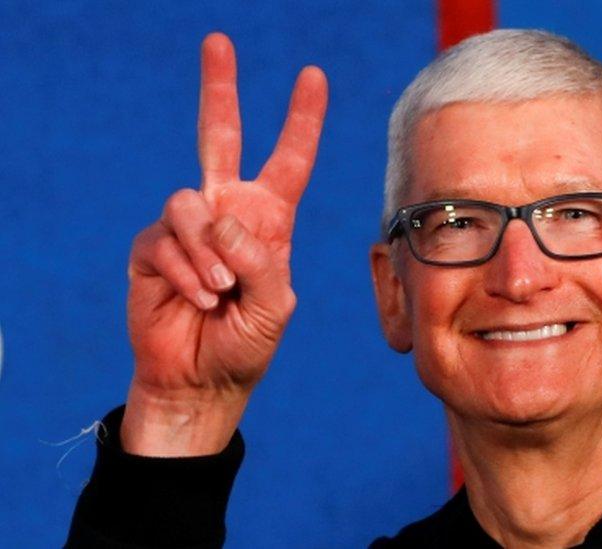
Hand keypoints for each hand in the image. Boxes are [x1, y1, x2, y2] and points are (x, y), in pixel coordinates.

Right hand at [120, 33, 326, 455]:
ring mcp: (188, 227)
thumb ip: (259, 260)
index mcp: (268, 220)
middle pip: (220, 137)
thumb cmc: (246, 343)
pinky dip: (188, 272)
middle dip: (220, 89)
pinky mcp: (152, 246)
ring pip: (191, 201)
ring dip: (209, 252)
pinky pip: (168, 238)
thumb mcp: (274, 304)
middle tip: (219, 41)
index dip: (301, 120)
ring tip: (221, 292)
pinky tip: (199, 299)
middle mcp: (227, 212)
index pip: (288, 160)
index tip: (312, 77)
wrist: (203, 379)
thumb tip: (221, 219)